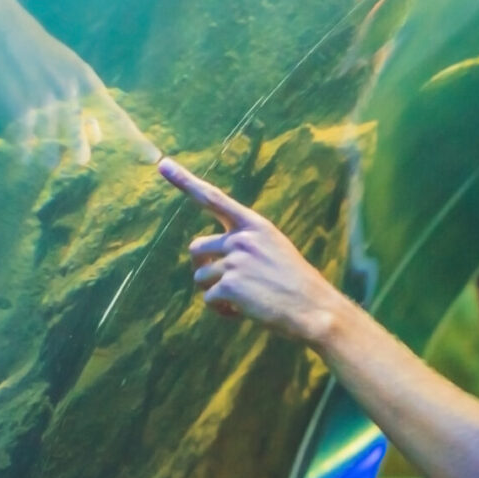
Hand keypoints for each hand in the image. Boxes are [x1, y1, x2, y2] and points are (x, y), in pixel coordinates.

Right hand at [0, 0, 157, 166]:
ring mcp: (44, 105)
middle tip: (72, 151)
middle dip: (77, 153)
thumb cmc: (29, 46)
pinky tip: (22, 150)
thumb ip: (83, 100)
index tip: (154, 157)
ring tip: (41, 147)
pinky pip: (27, 148)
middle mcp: (69, 95)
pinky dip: (25, 152)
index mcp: (86, 81)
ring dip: (48, 155)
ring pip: (53, 153)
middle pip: (82, 146)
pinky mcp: (17, 111)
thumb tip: (97, 136)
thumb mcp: (65, 66)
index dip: (135, 140)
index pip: (117, 117)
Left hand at [158, 157, 344, 337]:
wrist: (315, 309)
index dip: (185, 181)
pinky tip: (241, 312)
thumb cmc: (297, 284)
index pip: (214, 198)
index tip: (164, 165)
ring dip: (214, 292)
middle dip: (203, 268)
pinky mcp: (230, 286)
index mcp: (255, 225)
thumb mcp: (275, 250)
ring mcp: (235, 261)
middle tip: (220, 284)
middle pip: (197, 249)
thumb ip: (245, 245)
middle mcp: (242, 239)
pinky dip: (221, 309)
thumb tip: (210, 260)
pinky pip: (209, 299)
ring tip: (240, 302)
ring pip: (201, 277)